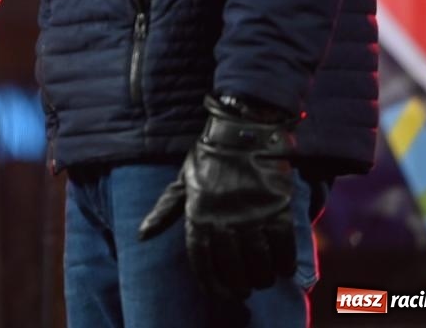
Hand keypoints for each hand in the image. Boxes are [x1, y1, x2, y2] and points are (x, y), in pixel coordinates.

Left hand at [138, 95, 298, 299]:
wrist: (242, 132)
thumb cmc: (209, 158)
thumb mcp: (183, 182)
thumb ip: (165, 211)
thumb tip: (142, 235)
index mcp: (197, 214)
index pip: (201, 261)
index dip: (211, 283)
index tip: (221, 294)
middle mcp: (223, 220)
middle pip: (232, 267)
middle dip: (239, 284)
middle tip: (244, 290)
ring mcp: (251, 216)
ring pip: (259, 261)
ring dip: (262, 277)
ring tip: (262, 280)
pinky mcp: (277, 210)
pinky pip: (283, 247)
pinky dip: (284, 262)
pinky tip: (282, 268)